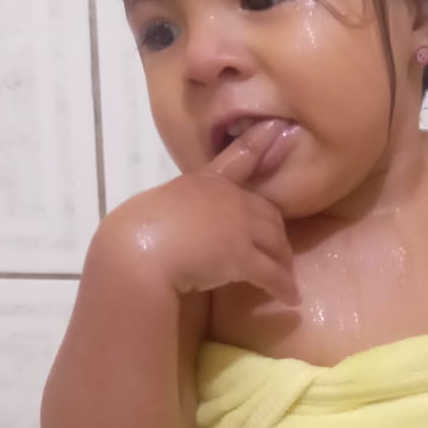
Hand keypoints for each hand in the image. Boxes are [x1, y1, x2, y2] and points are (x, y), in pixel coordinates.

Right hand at [99, 118, 299, 305]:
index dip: (259, 143)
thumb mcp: (156, 208)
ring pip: (275, 243)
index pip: (237, 158)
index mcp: (202, 183)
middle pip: (267, 212)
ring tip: (287, 274)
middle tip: (281, 250)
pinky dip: (284, 287)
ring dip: (283, 260)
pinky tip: (291, 298)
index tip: (276, 129)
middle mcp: (228, 199)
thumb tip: (173, 225)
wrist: (139, 250)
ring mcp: (238, 227)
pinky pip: (272, 275)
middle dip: (277, 232)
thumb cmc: (136, 232)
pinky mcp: (243, 257)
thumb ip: (175, 210)